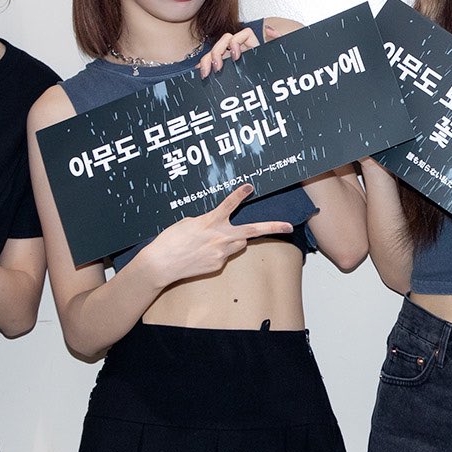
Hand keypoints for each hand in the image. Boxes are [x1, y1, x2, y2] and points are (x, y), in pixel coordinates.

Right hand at [141, 184, 291, 282]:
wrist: (162, 265)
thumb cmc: (171, 241)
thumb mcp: (188, 223)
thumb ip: (207, 222)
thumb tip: (216, 226)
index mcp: (210, 222)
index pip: (229, 204)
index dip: (240, 194)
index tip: (250, 187)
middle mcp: (220, 237)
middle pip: (252, 231)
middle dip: (273, 227)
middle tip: (289, 226)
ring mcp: (221, 253)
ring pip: (239, 244)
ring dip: (235, 239)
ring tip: (215, 240)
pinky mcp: (218, 265)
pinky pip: (225, 255)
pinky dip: (219, 252)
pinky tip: (202, 253)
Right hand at [195, 23, 274, 77]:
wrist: (273, 91)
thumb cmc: (273, 72)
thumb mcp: (277, 55)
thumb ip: (276, 41)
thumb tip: (272, 30)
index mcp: (253, 46)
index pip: (242, 35)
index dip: (236, 42)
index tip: (236, 56)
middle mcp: (240, 51)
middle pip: (223, 42)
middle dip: (217, 52)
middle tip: (217, 67)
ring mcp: (230, 60)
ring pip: (214, 53)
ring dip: (207, 60)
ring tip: (205, 73)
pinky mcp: (224, 71)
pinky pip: (210, 64)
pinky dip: (203, 67)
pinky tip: (199, 73)